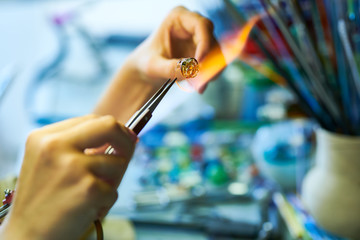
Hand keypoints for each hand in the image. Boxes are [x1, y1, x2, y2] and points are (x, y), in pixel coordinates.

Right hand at [0, 115, 136, 239]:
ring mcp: (72, 167)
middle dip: (126, 139)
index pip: (92, 120)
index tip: (123, 139)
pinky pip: (114, 191)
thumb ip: (79, 146)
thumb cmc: (43, 200)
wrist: (27, 236)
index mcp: (45, 137)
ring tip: (91, 194)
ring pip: (118, 163)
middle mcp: (56, 146)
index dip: (113, 129)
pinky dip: (105, 202)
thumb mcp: (49, 162)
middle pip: (110, 126)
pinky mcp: (88, 188)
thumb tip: (123, 137)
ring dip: (112, 181)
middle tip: (130, 151)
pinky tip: (86, 209)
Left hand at [130, 6, 220, 90]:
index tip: (200, 63)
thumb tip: (191, 70)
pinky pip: (214, 65)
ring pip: (217, 54)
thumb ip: (170, 68)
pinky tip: (199, 87)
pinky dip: (208, 77)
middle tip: (203, 82)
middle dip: (210, 62)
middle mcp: (193, 25)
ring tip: (199, 87)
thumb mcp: (153, 66)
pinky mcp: (204, 54)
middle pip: (212, 40)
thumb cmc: (146, 63)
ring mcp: (200, 39)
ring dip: (211, 72)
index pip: (201, 25)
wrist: (147, 72)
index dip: (205, 43)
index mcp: (178, 17)